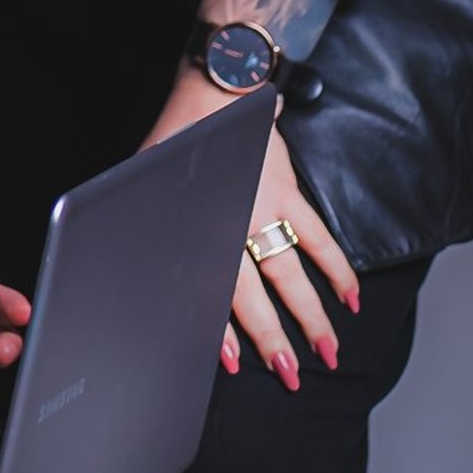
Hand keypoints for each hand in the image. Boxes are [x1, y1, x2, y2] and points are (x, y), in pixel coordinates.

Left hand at [141, 75, 360, 389]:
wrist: (209, 97)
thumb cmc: (171, 145)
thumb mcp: (146, 189)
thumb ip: (152, 230)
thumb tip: (123, 268)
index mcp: (195, 229)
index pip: (209, 289)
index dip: (221, 329)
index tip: (234, 363)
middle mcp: (229, 224)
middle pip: (255, 294)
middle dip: (274, 338)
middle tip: (292, 376)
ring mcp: (264, 209)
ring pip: (292, 273)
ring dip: (312, 316)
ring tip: (328, 353)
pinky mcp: (287, 192)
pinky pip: (318, 237)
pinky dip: (337, 268)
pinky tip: (349, 298)